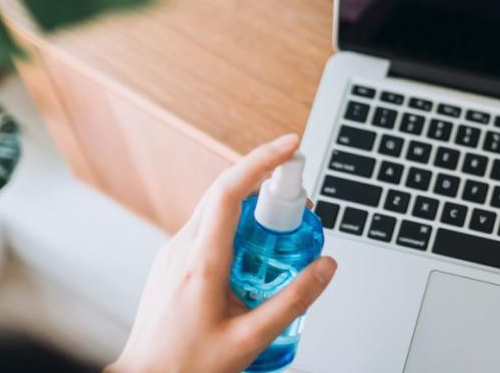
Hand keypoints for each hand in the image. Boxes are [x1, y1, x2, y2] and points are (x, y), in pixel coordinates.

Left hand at [108, 134, 336, 372]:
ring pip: (218, 210)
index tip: (290, 147)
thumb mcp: (251, 340)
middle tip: (301, 203)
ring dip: (254, 209)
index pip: (229, 192)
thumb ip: (293, 301)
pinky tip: (257, 257)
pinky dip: (239, 228)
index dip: (262, 161)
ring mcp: (173, 252)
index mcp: (200, 263)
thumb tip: (325, 267)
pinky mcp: (174, 261)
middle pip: (226, 193)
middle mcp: (181, 248)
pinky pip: (211, 228)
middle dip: (267, 183)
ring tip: (284, 236)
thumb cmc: (186, 367)